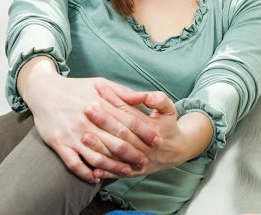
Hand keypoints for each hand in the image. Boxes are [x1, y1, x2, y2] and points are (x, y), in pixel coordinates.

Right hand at [17, 57, 160, 182]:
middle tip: (146, 161)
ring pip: (97, 156)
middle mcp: (87, 122)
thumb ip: (122, 92)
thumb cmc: (76, 87)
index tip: (157, 141)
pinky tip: (96, 177)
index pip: (128, 122)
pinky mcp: (59, 144)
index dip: (144, 133)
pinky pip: (73, 163)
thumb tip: (143, 97)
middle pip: (115, 142)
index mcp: (100, 106)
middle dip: (133, 153)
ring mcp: (72, 134)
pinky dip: (85, 172)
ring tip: (127, 172)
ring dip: (114, 167)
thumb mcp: (101, 83)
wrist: (44, 91)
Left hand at [83, 84, 212, 178]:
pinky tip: (91, 169)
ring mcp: (138, 160)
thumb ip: (159, 100)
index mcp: (151, 127)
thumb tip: (145, 95)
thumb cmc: (167, 125)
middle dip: (103, 120)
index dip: (114, 100)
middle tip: (86, 108)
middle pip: (121, 132)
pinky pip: (118, 173)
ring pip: (117, 154)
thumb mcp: (169, 109)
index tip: (99, 88)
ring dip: (100, 147)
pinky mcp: (134, 172)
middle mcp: (144, 145)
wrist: (176, 150)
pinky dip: (105, 172)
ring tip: (83, 137)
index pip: (129, 112)